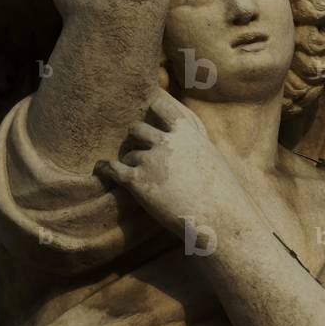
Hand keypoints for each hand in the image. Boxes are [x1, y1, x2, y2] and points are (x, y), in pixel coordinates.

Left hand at [95, 89, 238, 237]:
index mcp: (187, 133)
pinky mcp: (138, 181)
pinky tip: (101, 169)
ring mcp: (151, 160)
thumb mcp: (212, 157)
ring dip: (129, 163)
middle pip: (137, 129)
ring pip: (128, 154)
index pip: (162, 107)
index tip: (145, 111)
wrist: (219, 217)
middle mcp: (167, 142)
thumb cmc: (223, 193)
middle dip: (135, 139)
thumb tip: (187, 142)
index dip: (151, 109)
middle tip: (136, 149)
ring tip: (134, 174)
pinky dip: (105, 169)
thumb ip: (194, 144)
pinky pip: (113, 169)